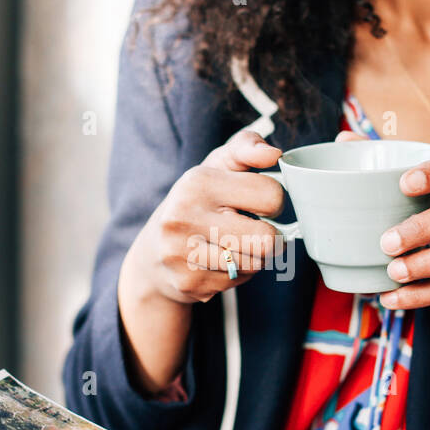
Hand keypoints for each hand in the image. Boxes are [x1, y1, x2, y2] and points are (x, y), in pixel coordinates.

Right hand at [123, 131, 286, 306]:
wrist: (154, 253)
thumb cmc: (196, 202)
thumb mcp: (217, 166)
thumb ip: (247, 147)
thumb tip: (274, 153)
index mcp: (197, 182)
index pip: (271, 195)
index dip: (275, 201)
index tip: (259, 203)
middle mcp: (184, 216)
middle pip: (268, 239)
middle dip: (270, 237)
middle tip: (255, 230)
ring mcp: (183, 253)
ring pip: (256, 263)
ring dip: (254, 256)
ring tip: (234, 245)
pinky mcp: (188, 283)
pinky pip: (239, 281)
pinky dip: (237, 273)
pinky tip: (219, 263)